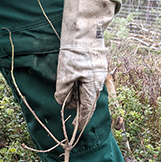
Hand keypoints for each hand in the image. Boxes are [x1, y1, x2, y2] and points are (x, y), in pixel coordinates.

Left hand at [55, 0, 114, 129]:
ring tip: (67, 101)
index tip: (76, 130)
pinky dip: (79, 88)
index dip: (81, 120)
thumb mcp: (64, 74)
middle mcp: (98, 81)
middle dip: (78, 109)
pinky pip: (88, 83)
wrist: (84, 31)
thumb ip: (62, 91)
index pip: (87, 108)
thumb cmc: (74, 53)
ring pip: (87, 91)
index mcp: (92, 85)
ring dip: (77, 97)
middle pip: (88, 101)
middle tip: (70, 120)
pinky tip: (72, 87)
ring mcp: (98, 73)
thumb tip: (62, 102)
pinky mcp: (95, 67)